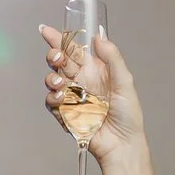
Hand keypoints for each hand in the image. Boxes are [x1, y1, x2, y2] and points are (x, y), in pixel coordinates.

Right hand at [41, 25, 146, 165]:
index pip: (73, 50)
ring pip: (52, 80)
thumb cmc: (128, 114)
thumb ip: (113, 58)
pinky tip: (63, 99)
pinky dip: (53, 98)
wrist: (122, 143)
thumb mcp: (125, 81)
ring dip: (52, 78)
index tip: (46, 31)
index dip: (59, 39)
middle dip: (53, 56)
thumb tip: (99, 37)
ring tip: (62, 84)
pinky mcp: (65, 113)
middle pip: (59, 62)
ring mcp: (72, 97)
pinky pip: (51, 102)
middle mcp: (81, 81)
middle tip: (57, 58)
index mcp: (94, 70)